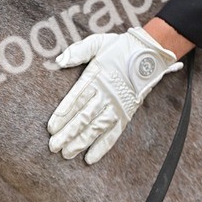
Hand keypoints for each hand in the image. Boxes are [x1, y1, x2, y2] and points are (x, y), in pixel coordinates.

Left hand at [48, 27, 182, 163]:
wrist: (150, 52)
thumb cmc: (120, 48)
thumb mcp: (97, 43)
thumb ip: (78, 51)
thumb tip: (59, 61)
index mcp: (96, 77)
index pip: (76, 98)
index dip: (63, 113)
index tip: (51, 127)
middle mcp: (106, 94)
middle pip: (84, 117)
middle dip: (68, 133)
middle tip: (53, 146)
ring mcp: (116, 106)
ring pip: (96, 127)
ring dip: (81, 142)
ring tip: (66, 154)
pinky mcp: (126, 114)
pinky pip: (114, 133)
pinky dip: (103, 147)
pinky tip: (90, 158)